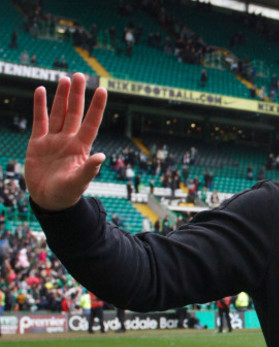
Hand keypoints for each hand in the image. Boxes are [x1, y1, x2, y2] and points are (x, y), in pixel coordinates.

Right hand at [25, 73, 106, 210]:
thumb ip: (88, 170)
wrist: (49, 201)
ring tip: (65, 79)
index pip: (91, 123)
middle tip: (79, 75)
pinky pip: (40, 121)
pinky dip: (40, 106)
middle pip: (75, 113)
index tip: (102, 89)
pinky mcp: (38, 143)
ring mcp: (54, 140)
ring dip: (62, 97)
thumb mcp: (78, 182)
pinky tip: (41, 90)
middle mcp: (69, 140)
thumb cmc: (67, 194)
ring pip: (59, 113)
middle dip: (77, 95)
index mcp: (81, 148)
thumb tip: (101, 157)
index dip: (96, 107)